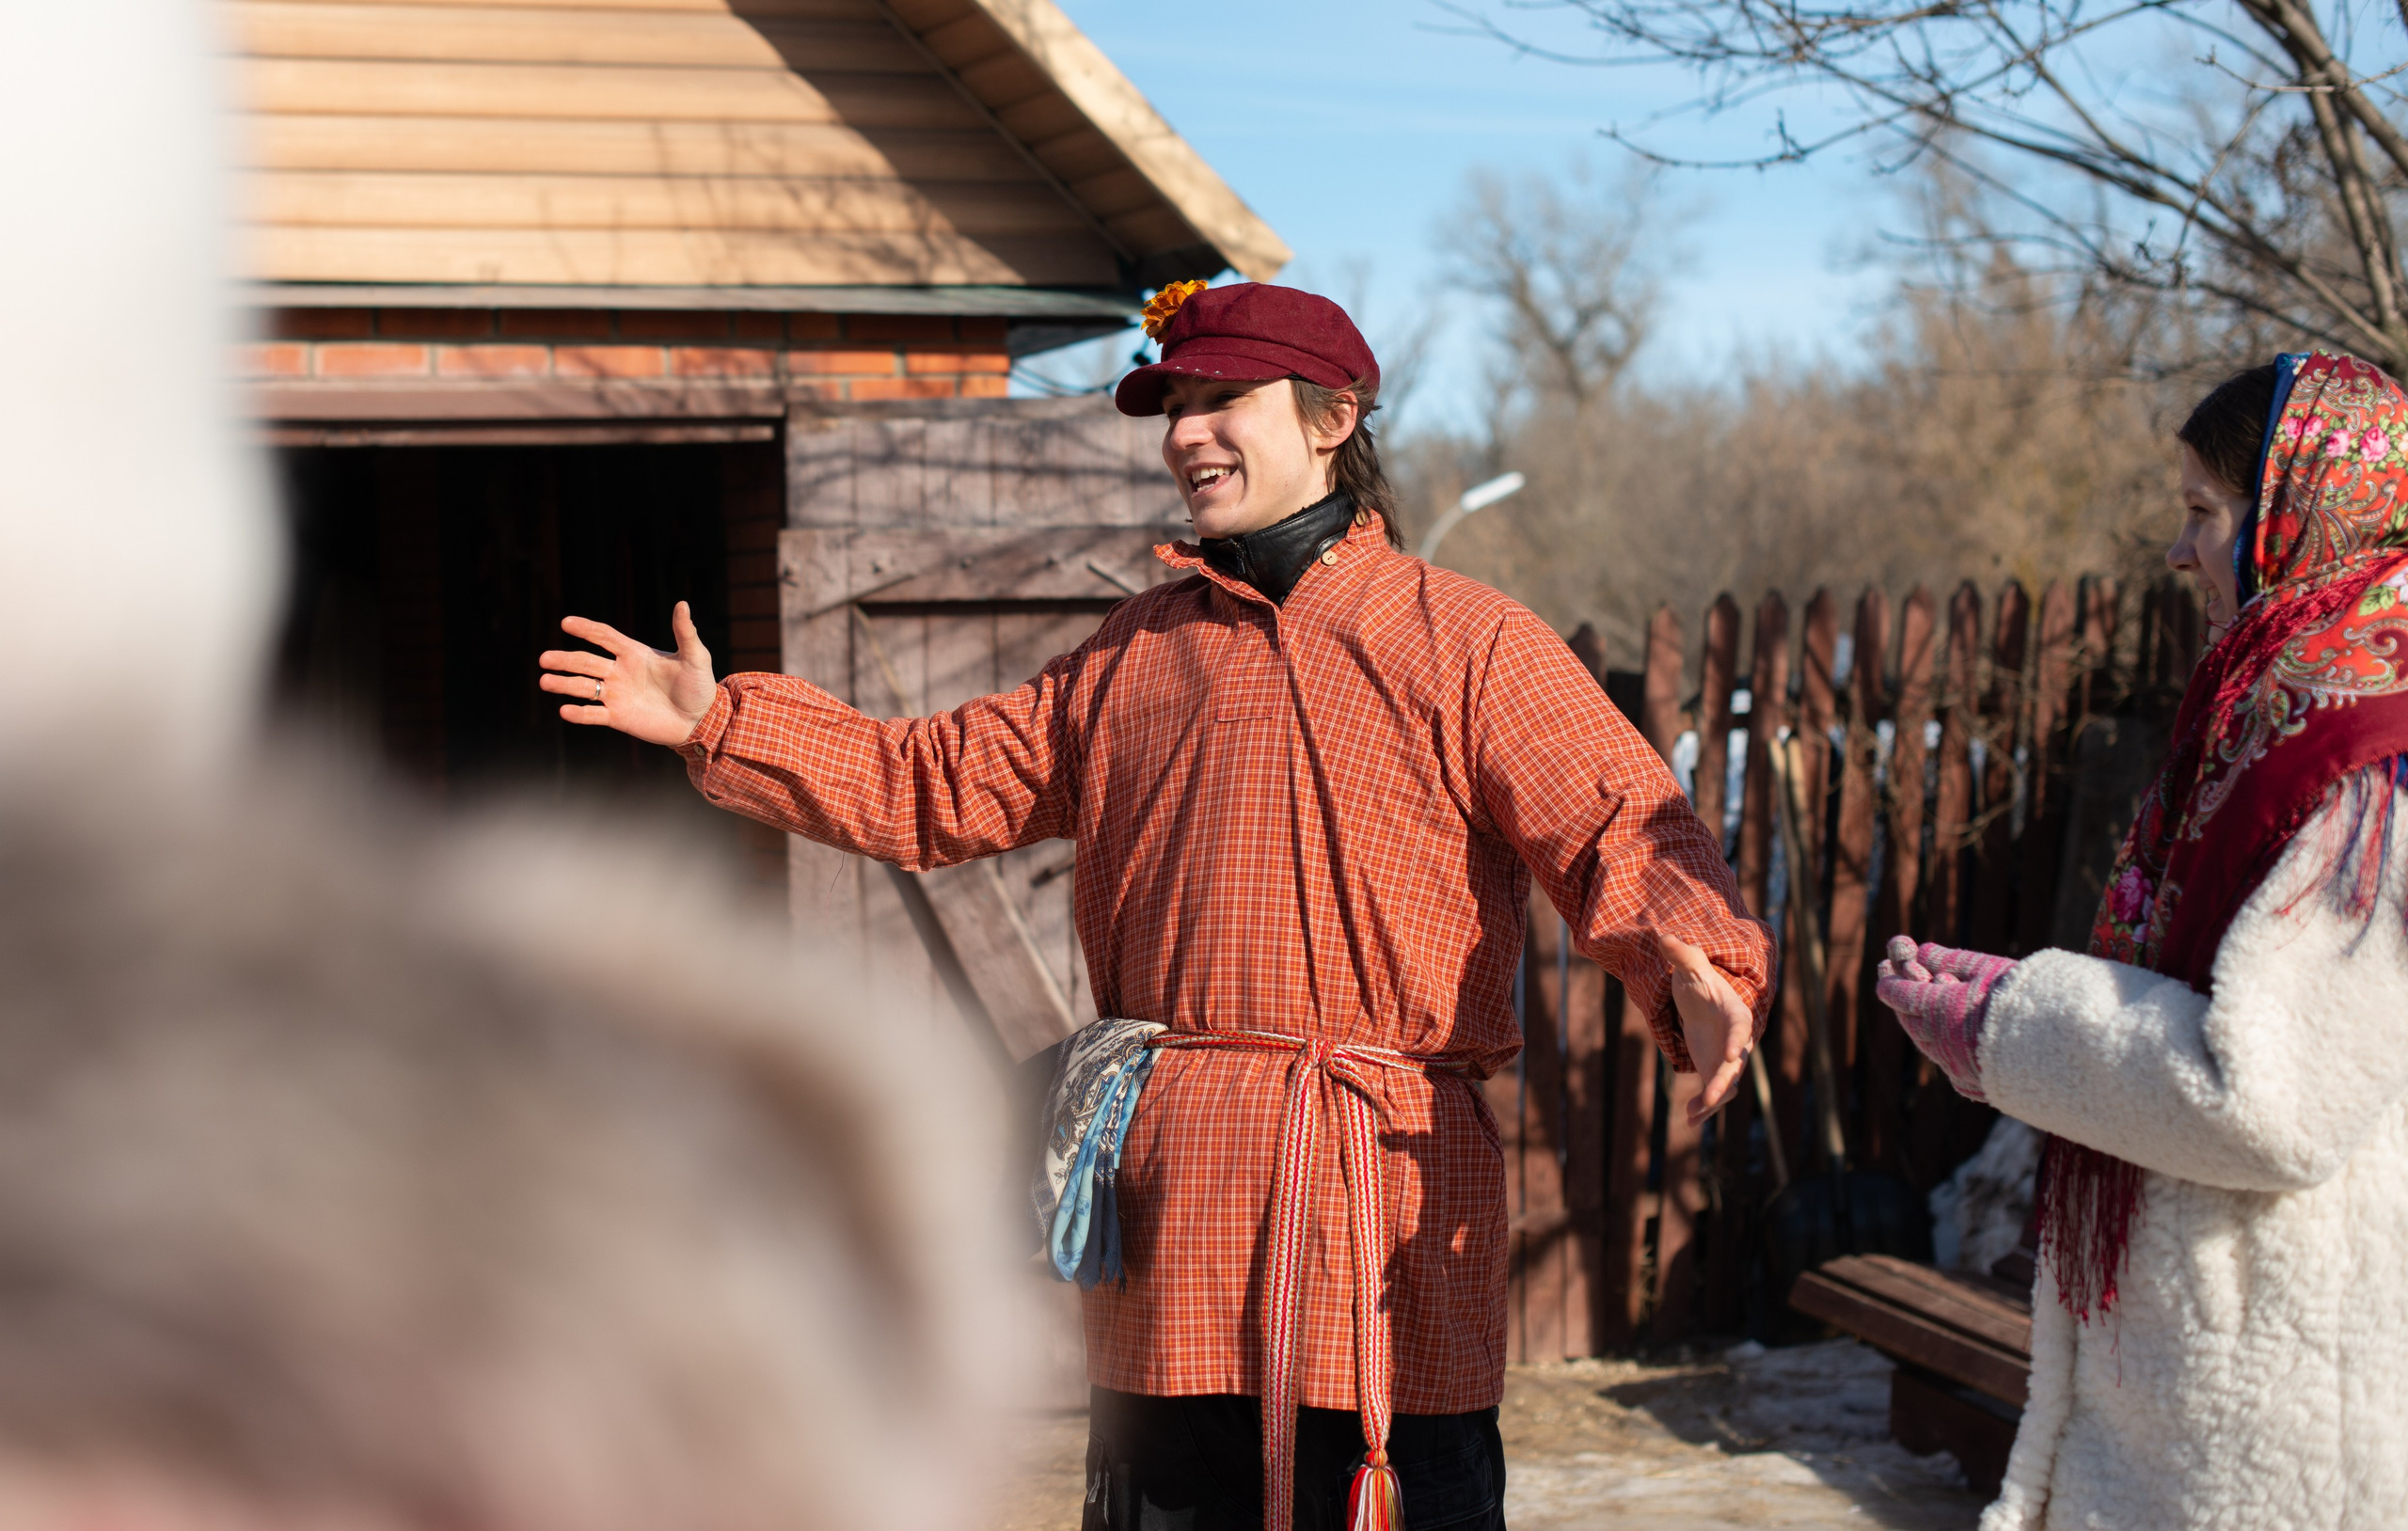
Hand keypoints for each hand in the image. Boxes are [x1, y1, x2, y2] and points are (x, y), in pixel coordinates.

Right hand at [537, 601, 717, 746]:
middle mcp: (620, 672)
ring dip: (564, 684)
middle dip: (565, 660)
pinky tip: (564, 711)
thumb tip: (682, 604)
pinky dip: (579, 714)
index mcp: (635, 653)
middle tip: (544, 659)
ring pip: (584, 687)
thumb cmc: (699, 686)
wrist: (702, 720)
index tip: (566, 623)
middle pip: (586, 662)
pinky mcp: (619, 718)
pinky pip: (593, 715)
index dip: (586, 629)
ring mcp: (617, 695)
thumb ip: (685, 633)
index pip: (604, 637)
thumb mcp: (695, 657)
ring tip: (545, 681)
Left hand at [1662, 933, 1754, 1125]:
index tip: (1730, 1056)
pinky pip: (1713, 1093)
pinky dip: (1703, 1107)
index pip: (1740, 1029)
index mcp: (1736, 1014)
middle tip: (1710, 1096)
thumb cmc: (1699, 980)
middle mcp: (1736, 1041)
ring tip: (1693, 1115)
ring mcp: (1726, 1059)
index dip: (1736, 1042)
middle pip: (1735, 1065)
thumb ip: (1681, 953)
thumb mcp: (1690, 966)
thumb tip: (1663, 934)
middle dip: (1723, 1082)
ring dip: (1712, 1101)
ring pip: (1726, 1085)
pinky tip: (1689, 1121)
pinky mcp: (1714, 1070)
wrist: (1701, 998)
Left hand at [1874, 936, 2014, 1101]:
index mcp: (1939, 1011)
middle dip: (1903, 999)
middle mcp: (1939, 1043)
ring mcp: (1954, 1066)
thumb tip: (1921, 950)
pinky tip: (1949, 1033)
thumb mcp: (1987, 970)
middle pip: (1910, 1020)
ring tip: (1924, 1002)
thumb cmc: (2025, 997)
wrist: (2062, 1045)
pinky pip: (1947, 1062)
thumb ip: (1950, 960)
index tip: (1886, 965)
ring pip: (1926, 1042)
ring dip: (1920, 1022)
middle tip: (1896, 978)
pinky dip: (1942, 1044)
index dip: (1891, 980)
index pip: (1901, 995)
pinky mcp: (1970, 1084)